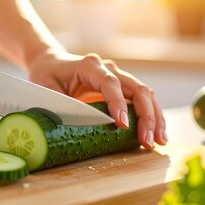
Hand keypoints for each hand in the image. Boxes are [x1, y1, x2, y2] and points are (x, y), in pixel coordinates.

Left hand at [28, 51, 166, 149]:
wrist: (51, 63)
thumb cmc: (47, 76)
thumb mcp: (45, 88)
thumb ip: (58, 103)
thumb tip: (71, 123)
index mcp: (89, 65)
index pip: (110, 83)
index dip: (118, 103)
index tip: (123, 125)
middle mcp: (108, 68)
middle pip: (136, 87)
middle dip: (145, 115)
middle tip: (147, 141)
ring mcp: (118, 76)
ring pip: (144, 93)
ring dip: (154, 117)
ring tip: (158, 141)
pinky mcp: (122, 87)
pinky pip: (141, 100)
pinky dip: (151, 116)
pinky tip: (156, 133)